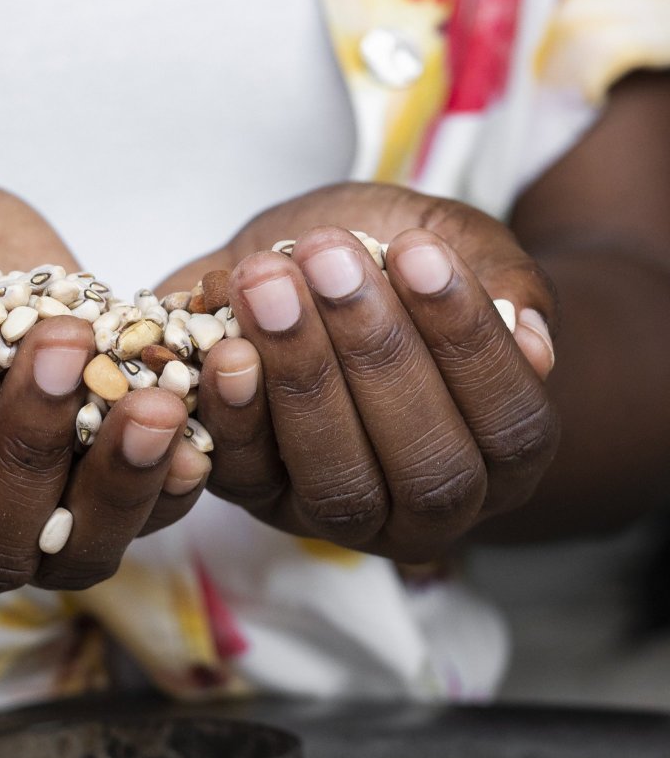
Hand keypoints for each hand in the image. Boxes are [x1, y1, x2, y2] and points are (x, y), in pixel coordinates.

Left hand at [159, 182, 559, 562]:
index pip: (509, 424)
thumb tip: (531, 338)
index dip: (467, 340)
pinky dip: (234, 414)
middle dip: (377, 356)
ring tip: (271, 284)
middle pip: (427, 469)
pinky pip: (246, 477)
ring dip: (303, 377)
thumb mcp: (456, 245)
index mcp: (501, 458)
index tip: (418, 250)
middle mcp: (429, 507)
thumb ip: (504, 282)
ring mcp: (340, 512)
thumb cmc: (394, 262)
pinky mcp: (260, 496)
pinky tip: (226, 349)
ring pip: (338, 483)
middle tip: (330, 260)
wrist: (303, 271)